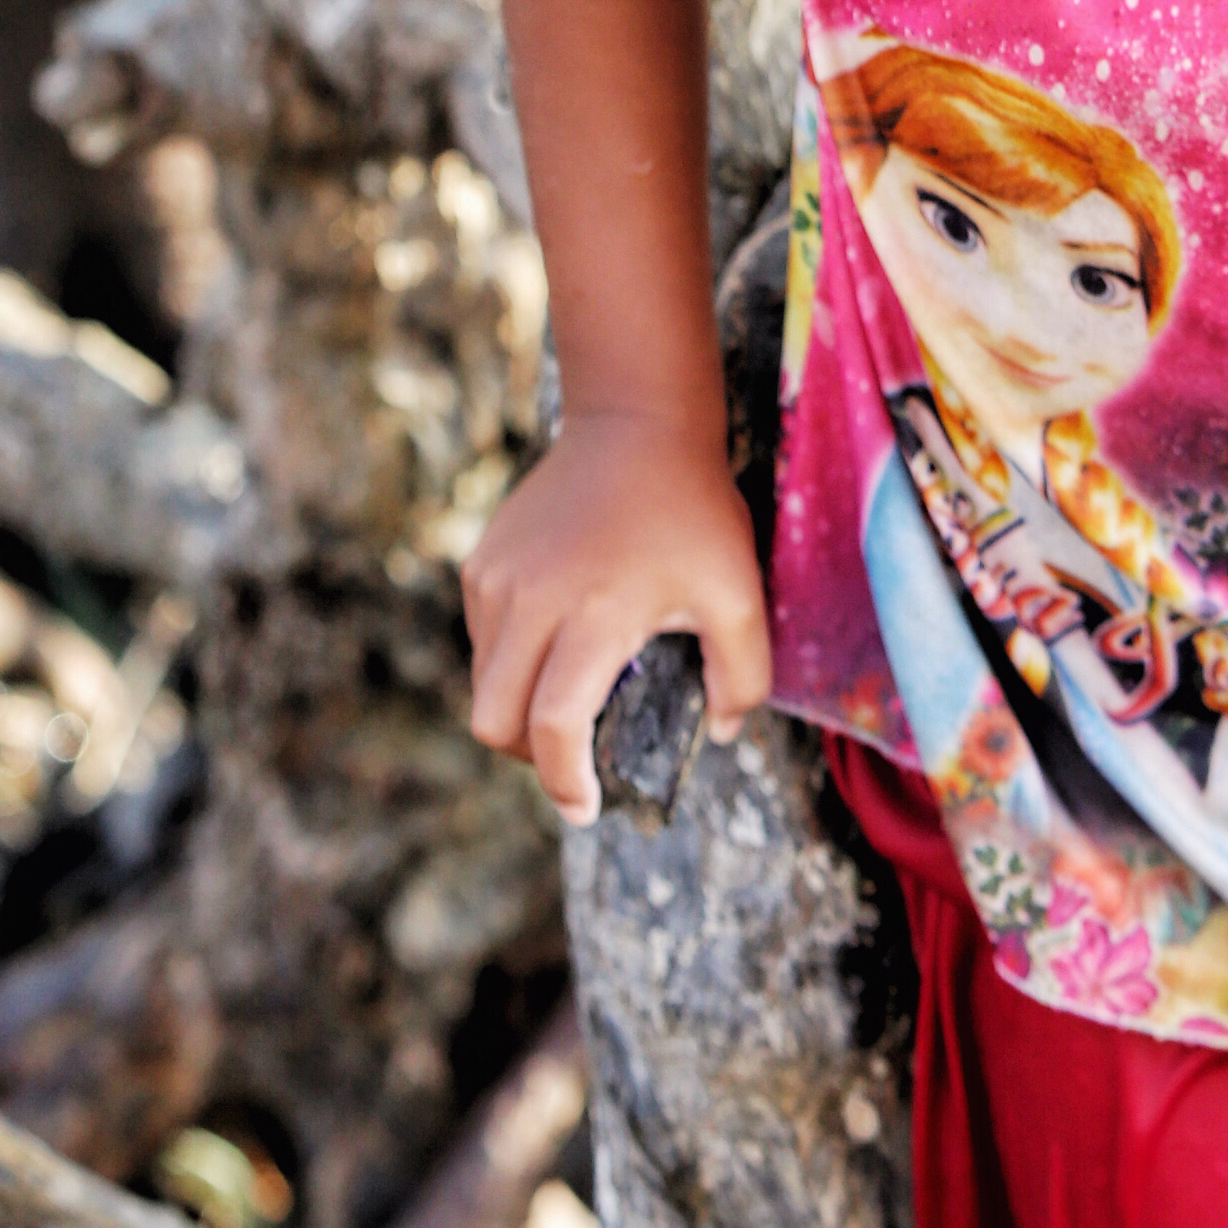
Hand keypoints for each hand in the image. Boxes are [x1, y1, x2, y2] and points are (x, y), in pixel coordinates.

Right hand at [463, 408, 771, 822]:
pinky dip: (511, 663)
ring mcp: (497, 579)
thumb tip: (723, 731)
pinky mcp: (482, 563)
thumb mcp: (740, 589)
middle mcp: (531, 599)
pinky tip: (558, 641)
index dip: (565, 782)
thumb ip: (744, 673)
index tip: (587, 807)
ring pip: (484, 684)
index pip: (554, 726)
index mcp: (596, 612)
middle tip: (576, 758)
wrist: (636, 420)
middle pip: (495, 722)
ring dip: (519, 709)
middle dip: (532, 759)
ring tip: (573, 695)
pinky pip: (482, 641)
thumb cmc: (693, 508)